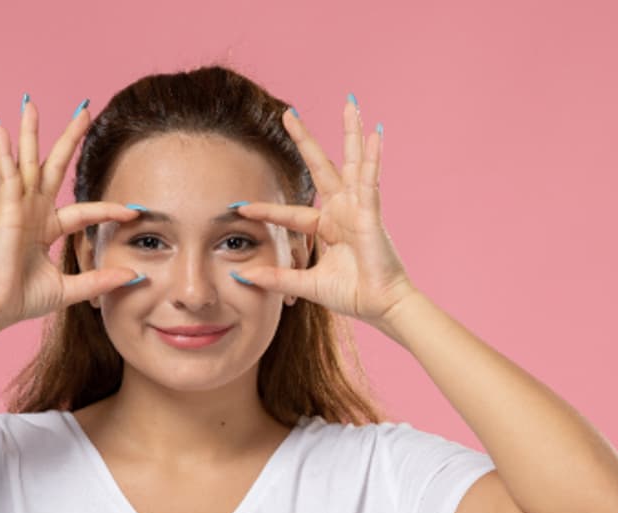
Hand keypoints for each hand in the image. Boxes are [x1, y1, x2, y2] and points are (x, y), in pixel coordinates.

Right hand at [0, 95, 142, 329]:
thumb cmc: (24, 299)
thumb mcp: (71, 289)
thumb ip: (99, 280)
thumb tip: (134, 276)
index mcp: (48, 228)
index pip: (85, 211)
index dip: (110, 210)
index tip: (135, 210)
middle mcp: (34, 212)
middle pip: (54, 167)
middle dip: (68, 139)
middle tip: (83, 110)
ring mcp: (18, 208)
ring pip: (29, 162)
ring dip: (30, 132)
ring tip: (30, 103)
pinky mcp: (6, 210)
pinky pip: (7, 176)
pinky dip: (4, 153)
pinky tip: (2, 131)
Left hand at [228, 98, 416, 326]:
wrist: (380, 305)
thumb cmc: (352, 294)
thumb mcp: (306, 284)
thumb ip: (277, 278)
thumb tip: (241, 276)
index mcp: (326, 227)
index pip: (289, 213)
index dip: (264, 210)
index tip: (238, 207)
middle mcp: (342, 211)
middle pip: (321, 167)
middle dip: (305, 140)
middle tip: (289, 113)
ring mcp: (358, 208)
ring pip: (352, 161)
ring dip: (350, 132)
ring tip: (350, 102)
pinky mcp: (372, 213)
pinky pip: (371, 180)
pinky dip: (373, 157)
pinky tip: (375, 134)